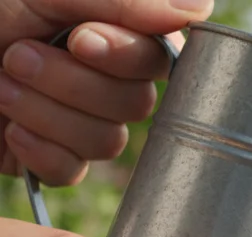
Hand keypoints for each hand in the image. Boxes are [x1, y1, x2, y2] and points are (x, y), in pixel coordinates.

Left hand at [0, 0, 213, 185]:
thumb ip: (123, 0)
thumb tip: (199, 8)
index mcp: (107, 29)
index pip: (162, 54)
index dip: (128, 55)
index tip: (82, 39)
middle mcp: (99, 75)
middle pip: (139, 103)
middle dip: (74, 84)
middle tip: (16, 56)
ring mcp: (75, 118)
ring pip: (107, 141)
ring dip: (47, 113)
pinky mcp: (47, 155)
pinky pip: (74, 170)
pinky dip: (38, 149)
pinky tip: (5, 127)